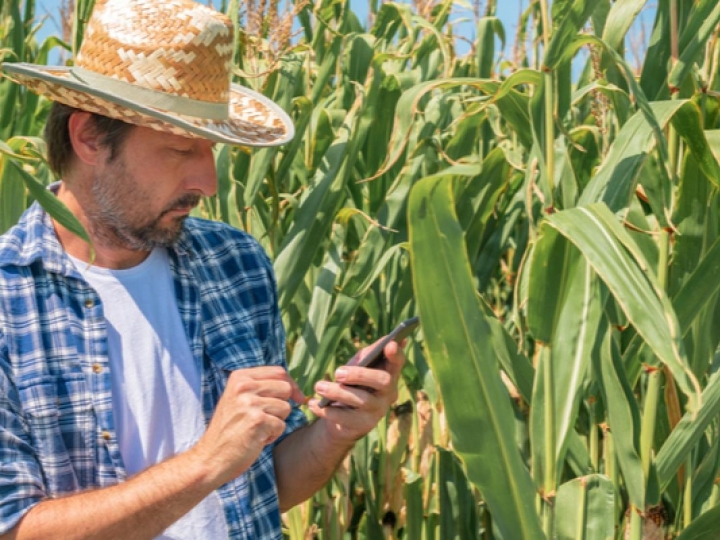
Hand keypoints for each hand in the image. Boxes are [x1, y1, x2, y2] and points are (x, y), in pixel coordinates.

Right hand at [192, 366, 304, 485]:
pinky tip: (256, 439)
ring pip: (286, 407)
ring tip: (257, 429)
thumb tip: (294, 387)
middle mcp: (244, 386)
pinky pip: (281, 425)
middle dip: (282, 405)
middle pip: (285, 388)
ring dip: (276, 422)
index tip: (296, 397)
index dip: (292, 384)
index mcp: (240, 377)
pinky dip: (273, 435)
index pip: (279, 371)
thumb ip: (260, 387)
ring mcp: (250, 403)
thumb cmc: (229, 429)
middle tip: (265, 418)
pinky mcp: (257, 421)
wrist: (210, 457)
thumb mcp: (238, 398)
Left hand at [308, 340, 405, 444]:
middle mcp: (388, 393)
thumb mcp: (359, 366)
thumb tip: (385, 340)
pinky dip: (326, 410)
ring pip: (362, 399)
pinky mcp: (363, 426)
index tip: (390, 344)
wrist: (341, 418)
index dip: (396, 354)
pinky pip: (345, 418)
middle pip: (383, 381)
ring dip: (337, 392)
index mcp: (389, 374)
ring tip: (318, 386)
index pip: (398, 363)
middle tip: (337, 372)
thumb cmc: (352, 384)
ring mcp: (378, 411)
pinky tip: (313, 404)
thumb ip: (368, 354)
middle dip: (360, 374)